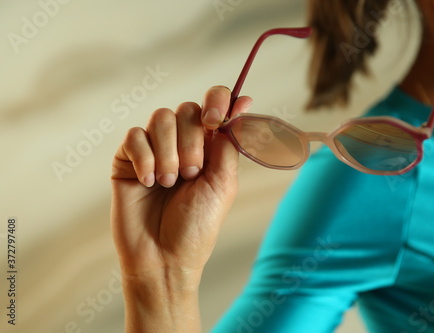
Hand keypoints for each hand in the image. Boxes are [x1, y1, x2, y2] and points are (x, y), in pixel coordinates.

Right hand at [111, 86, 251, 282]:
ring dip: (168, 152)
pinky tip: (148, 183)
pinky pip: (134, 136)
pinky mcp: (128, 159)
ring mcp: (154, 149)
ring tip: (169, 182)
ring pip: (160, 118)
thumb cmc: (197, 225)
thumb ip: (230, 141)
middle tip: (190, 175)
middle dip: (191, 143)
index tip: (215, 120)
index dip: (217, 101)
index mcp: (209, 146)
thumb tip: (244, 102)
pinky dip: (144, 158)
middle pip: (186, 110)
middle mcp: (182, 143)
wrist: (163, 256)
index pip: (213, 103)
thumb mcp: (223, 182)